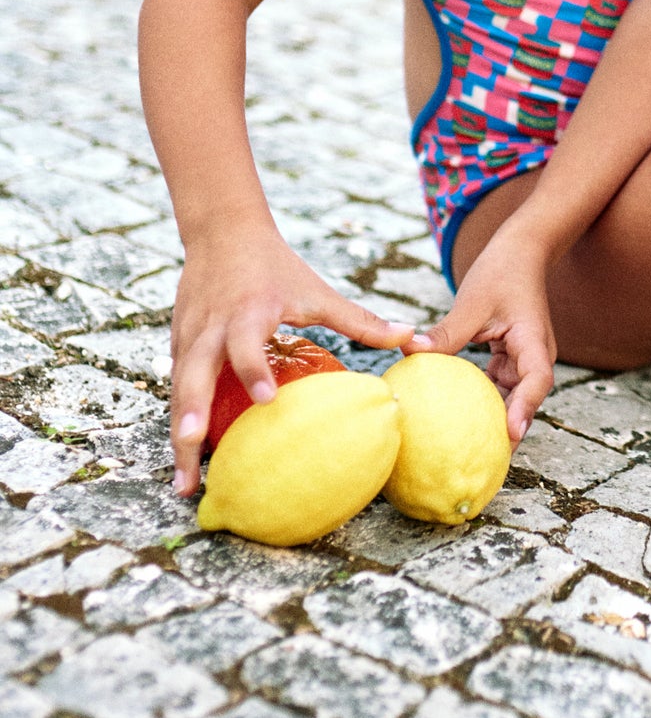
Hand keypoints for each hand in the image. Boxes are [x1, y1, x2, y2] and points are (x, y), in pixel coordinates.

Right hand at [169, 222, 415, 496]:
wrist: (223, 232)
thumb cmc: (277, 266)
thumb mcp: (316, 290)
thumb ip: (359, 319)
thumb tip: (410, 337)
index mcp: (248, 312)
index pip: (246, 343)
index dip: (253, 369)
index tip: (267, 400)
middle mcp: (213, 327)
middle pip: (193, 377)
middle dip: (191, 418)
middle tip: (195, 457)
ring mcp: (188, 337)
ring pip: (177, 391)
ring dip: (178, 437)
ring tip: (186, 485)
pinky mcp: (176, 344)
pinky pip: (175, 388)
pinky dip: (179, 422)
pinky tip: (188, 460)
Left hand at [413, 225, 555, 443]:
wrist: (521, 251)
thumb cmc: (501, 271)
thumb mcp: (471, 302)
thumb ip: (445, 333)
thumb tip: (408, 350)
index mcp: (533, 340)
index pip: (537, 379)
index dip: (525, 407)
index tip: (510, 432)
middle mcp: (535, 354)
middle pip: (527, 398)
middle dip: (510, 429)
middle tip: (487, 460)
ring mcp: (524, 357)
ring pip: (513, 395)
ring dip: (496, 418)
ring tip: (474, 451)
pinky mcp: (511, 356)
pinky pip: (499, 384)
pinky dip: (484, 399)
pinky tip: (460, 418)